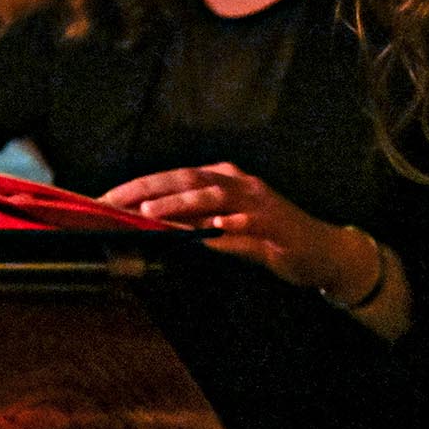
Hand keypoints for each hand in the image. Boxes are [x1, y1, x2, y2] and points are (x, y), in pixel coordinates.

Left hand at [100, 162, 351, 290]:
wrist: (321, 251)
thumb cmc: (267, 238)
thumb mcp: (224, 227)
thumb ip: (191, 222)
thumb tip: (147, 222)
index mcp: (222, 178)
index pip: (173, 176)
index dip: (139, 186)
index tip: (106, 200)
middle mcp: (238, 183)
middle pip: (187, 179)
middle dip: (148, 189)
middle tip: (116, 202)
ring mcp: (258, 202)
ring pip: (214, 196)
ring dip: (180, 204)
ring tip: (151, 212)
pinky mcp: (277, 226)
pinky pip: (250, 225)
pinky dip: (230, 226)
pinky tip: (213, 231)